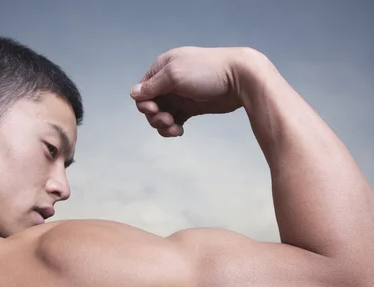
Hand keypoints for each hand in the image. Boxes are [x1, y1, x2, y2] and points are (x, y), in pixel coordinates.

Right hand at [130, 46, 252, 136]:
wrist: (240, 78)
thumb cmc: (208, 71)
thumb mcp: (175, 75)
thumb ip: (152, 86)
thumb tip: (133, 93)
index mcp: (162, 68)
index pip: (142, 90)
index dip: (144, 103)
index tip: (154, 109)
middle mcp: (169, 82)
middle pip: (150, 105)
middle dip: (154, 116)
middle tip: (167, 120)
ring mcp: (181, 95)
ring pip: (161, 115)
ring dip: (163, 125)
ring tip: (174, 128)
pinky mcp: (191, 107)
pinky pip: (175, 120)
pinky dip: (173, 128)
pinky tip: (179, 131)